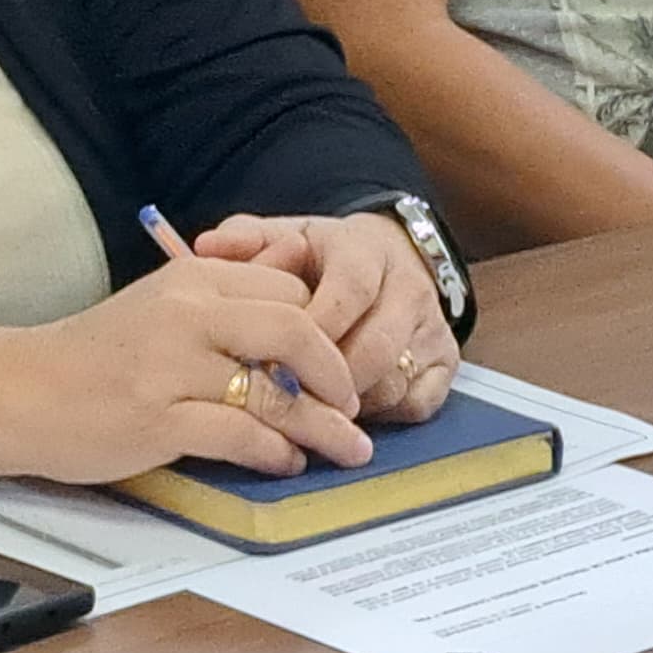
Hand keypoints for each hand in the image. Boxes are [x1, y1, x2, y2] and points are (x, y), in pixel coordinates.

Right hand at [0, 255, 367, 484]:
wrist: (18, 390)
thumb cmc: (93, 354)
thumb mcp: (159, 307)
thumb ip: (223, 305)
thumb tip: (298, 313)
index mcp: (191, 279)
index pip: (287, 289)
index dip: (328, 327)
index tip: (343, 363)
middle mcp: (186, 313)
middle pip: (295, 327)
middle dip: (339, 371)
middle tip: (356, 404)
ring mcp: (171, 367)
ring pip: (274, 389)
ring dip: (322, 425)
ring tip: (347, 447)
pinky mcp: (156, 419)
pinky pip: (239, 433)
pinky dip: (275, 451)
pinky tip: (287, 462)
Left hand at [190, 213, 461, 423]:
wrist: (385, 259)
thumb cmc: (321, 258)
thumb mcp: (284, 236)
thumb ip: (244, 240)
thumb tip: (204, 247)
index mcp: (367, 251)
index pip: (348, 293)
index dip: (312, 332)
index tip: (272, 359)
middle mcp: (410, 286)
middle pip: (375, 347)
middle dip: (326, 382)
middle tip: (284, 403)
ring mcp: (434, 325)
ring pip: (395, 379)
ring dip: (349, 405)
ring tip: (307, 414)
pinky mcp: (448, 361)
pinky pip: (419, 402)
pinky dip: (382, 417)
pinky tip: (346, 415)